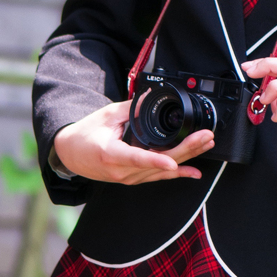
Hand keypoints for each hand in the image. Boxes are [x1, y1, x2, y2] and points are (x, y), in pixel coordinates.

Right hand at [53, 100, 214, 184]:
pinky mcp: (133, 179)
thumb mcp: (105, 115)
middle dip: (186, 150)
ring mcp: (128, 178)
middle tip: (204, 138)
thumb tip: (150, 98)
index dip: (157, 161)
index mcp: (111, 153)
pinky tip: (194, 171)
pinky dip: (178, 173)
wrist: (71, 154)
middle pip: (159, 164)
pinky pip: (158, 177)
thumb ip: (130, 108)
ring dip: (187, 157)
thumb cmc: (85, 135)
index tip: (173, 162)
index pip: (137, 158)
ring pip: (163, 171)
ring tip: (205, 144)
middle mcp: (121, 171)